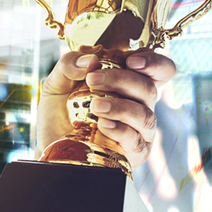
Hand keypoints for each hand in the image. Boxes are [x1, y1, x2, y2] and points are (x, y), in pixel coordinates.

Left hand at [36, 49, 175, 168]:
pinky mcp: (135, 152)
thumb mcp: (58, 82)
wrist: (51, 143)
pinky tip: (103, 125)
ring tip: (96, 106)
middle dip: (122, 80)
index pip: (160, 69)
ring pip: (145, 115)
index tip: (131, 60)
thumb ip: (70, 64)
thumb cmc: (61, 112)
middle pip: (149, 88)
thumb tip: (91, 60)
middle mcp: (140, 104)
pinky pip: (136, 140)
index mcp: (130, 83)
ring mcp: (140, 129)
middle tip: (93, 79)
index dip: (154, 62)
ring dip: (121, 107)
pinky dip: (121, 130)